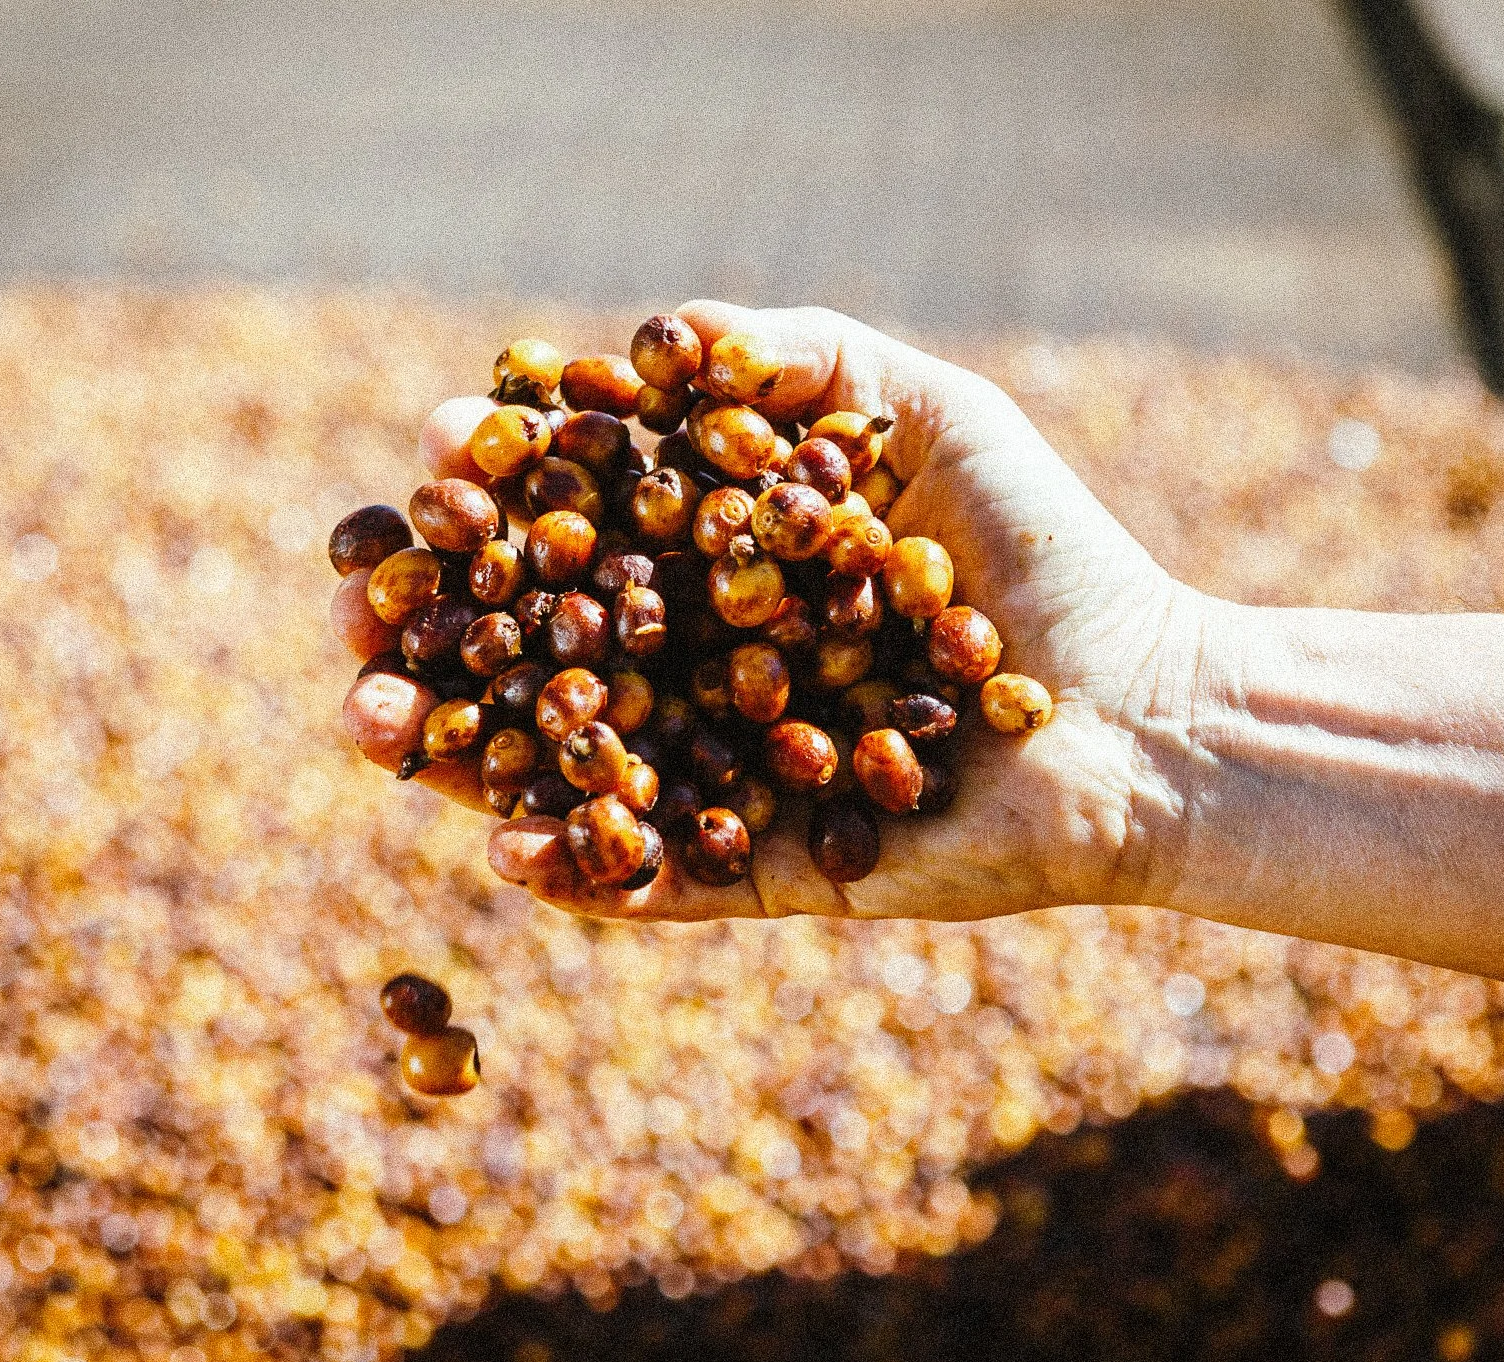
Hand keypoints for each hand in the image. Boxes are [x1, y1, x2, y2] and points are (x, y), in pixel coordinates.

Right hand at [347, 302, 1209, 922]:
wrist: (1146, 710)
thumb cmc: (1040, 555)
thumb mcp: (921, 412)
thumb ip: (792, 361)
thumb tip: (643, 336)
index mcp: (714, 574)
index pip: (570, 538)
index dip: (490, 505)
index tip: (431, 459)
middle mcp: (696, 677)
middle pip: (533, 662)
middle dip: (431, 641)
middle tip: (358, 621)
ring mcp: (719, 781)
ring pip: (565, 774)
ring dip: (461, 757)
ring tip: (378, 729)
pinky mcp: (762, 876)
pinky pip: (653, 883)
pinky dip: (579, 871)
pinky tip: (505, 843)